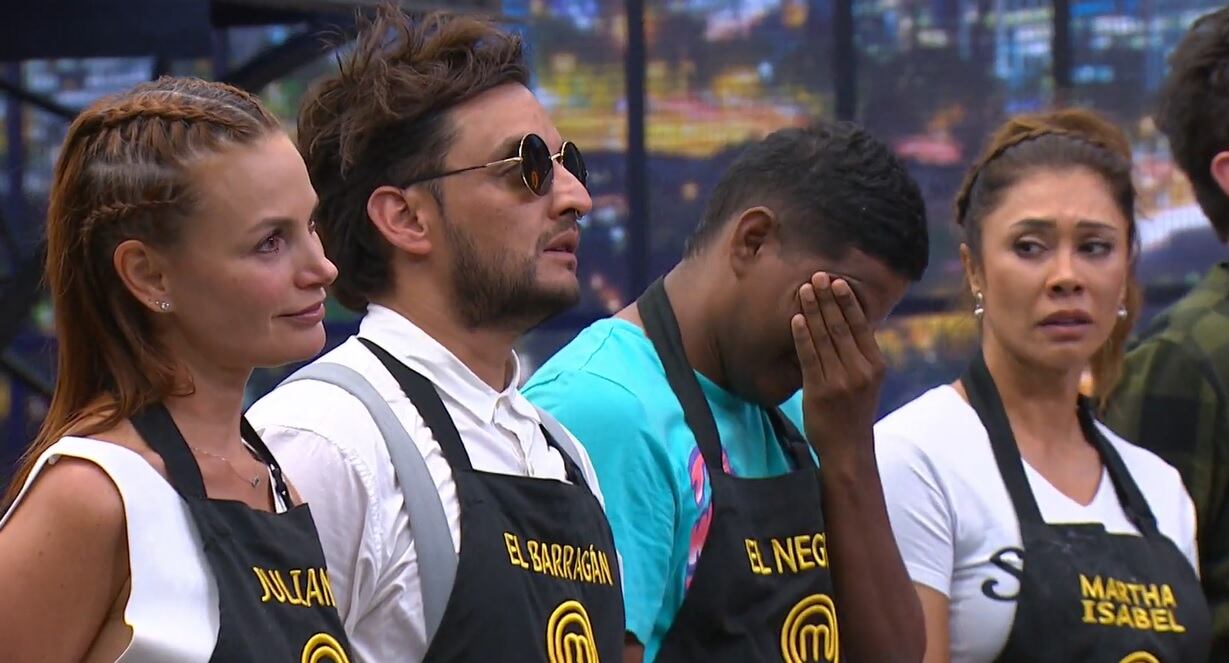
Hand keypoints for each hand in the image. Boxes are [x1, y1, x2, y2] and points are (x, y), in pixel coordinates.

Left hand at [790, 272, 884, 459]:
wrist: (848, 450)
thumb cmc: (854, 413)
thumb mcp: (867, 383)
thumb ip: (860, 356)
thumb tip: (850, 324)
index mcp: (875, 365)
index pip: (861, 325)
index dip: (848, 301)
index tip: (837, 281)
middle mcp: (860, 370)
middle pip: (841, 326)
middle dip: (827, 298)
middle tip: (816, 275)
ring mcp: (840, 381)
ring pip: (824, 337)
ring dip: (812, 310)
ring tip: (803, 289)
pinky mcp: (820, 391)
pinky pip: (808, 357)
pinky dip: (801, 336)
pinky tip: (795, 319)